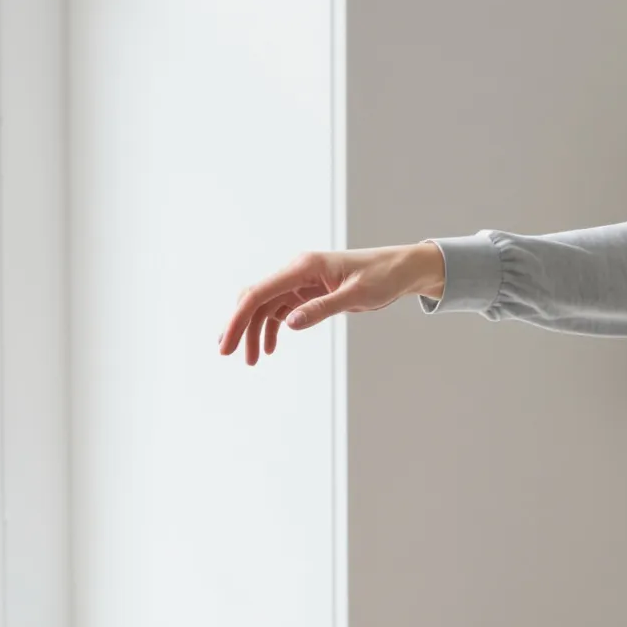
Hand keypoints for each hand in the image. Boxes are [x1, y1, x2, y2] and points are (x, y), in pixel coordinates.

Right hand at [218, 244, 447, 366]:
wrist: (400, 269)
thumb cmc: (382, 277)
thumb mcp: (355, 295)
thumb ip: (321, 309)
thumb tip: (287, 324)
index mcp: (303, 266)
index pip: (259, 293)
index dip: (238, 319)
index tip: (226, 344)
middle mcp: (296, 271)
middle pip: (255, 298)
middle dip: (240, 326)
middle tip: (229, 354)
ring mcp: (300, 281)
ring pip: (266, 306)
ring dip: (255, 331)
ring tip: (252, 359)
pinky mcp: (308, 291)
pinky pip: (281, 309)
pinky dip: (272, 328)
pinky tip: (270, 348)